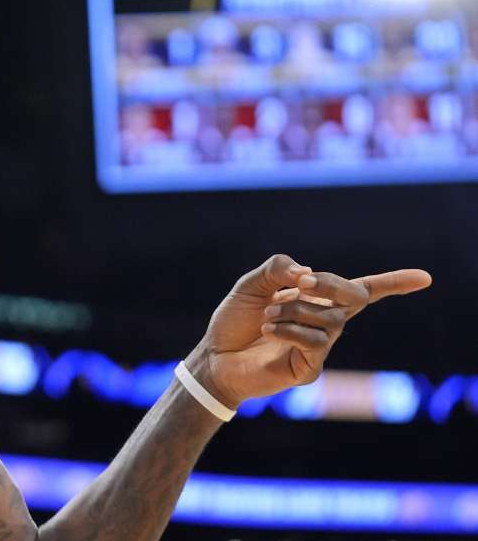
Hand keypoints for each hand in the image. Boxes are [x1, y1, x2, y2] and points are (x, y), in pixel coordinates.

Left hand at [187, 254, 430, 408]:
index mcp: (315, 299)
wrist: (214, 357)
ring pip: (330, 319)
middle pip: (354, 296)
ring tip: (266, 316)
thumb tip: (308, 272)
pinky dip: (290, 330)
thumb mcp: (251, 285)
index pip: (362, 290)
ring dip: (295, 310)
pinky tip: (268, 329)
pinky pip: (316, 342)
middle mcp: (324, 322)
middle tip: (303, 283)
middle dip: (333, 284)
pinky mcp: (309, 369)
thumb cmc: (234, 320)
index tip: (425, 278)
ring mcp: (320, 347)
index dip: (394, 283)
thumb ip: (277, 270)